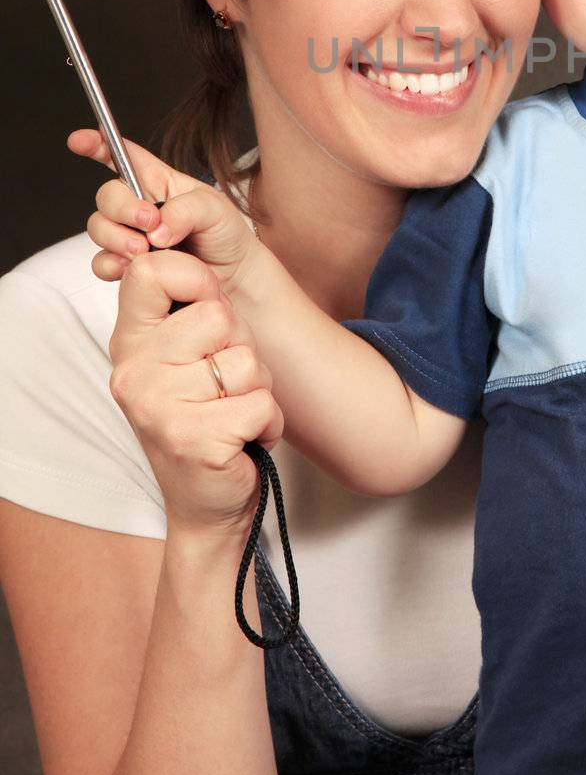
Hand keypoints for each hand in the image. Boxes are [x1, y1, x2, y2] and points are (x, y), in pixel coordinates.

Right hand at [69, 127, 259, 301]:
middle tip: (150, 225)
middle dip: (122, 209)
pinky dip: (112, 265)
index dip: (99, 144)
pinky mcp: (127, 265)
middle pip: (107, 196)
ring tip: (147, 251)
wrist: (232, 278)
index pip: (123, 156)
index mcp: (158, 182)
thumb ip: (185, 210)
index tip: (79, 141)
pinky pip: (101, 262)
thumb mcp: (214, 209)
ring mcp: (130, 236)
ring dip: (118, 239)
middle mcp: (139, 206)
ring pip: (99, 228)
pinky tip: (132, 268)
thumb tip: (156, 229)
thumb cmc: (225, 234)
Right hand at [109, 245, 282, 532]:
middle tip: (221, 386)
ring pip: (247, 361)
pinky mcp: (192, 438)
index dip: (197, 281)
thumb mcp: (186, 358)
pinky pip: (261, 403)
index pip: (152, 269)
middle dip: (240, 348)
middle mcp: (134, 370)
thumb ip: (190, 311)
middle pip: (219, 314)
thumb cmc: (206, 418)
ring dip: (257, 390)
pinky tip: (243, 441)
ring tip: (231, 414)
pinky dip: (267, 423)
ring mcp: (158, 406)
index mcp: (129, 342)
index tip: (209, 317)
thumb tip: (205, 267)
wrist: (206, 507)